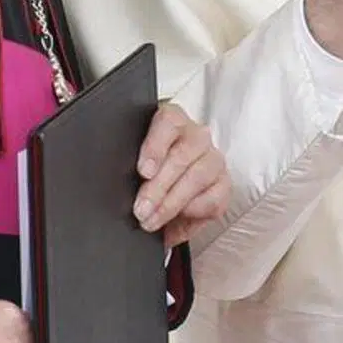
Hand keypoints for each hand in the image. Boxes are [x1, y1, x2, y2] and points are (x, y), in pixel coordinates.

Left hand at [132, 103, 228, 246]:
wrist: (166, 192)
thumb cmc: (147, 173)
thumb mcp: (132, 165)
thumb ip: (127, 170)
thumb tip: (118, 194)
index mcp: (171, 121)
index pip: (169, 123)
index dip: (155, 147)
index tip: (143, 171)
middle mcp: (196, 136)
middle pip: (183, 155)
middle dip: (159, 187)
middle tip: (141, 209)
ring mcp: (213, 159)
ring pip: (199, 176)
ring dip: (172, 203)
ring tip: (152, 220)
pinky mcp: (224, 184)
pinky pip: (214, 198)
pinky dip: (193, 213)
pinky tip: (176, 220)